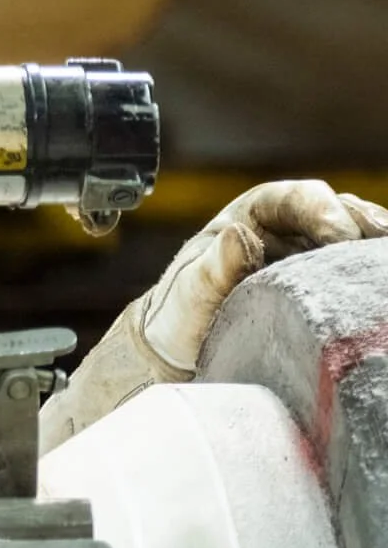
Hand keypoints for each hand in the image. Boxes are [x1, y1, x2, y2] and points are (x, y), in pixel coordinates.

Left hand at [42, 179, 387, 452]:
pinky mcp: (323, 282)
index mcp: (255, 214)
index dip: (326, 211)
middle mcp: (290, 226)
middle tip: (376, 253)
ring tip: (379, 270)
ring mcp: (311, 253)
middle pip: (341, 213)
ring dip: (370, 250)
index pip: (300, 197)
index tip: (340, 236)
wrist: (182, 350)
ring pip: (356, 239)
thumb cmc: (181, 314)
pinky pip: (353, 270)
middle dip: (363, 227)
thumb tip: (240, 235)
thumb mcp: (189, 293)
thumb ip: (214, 266)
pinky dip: (366, 275)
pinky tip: (373, 291)